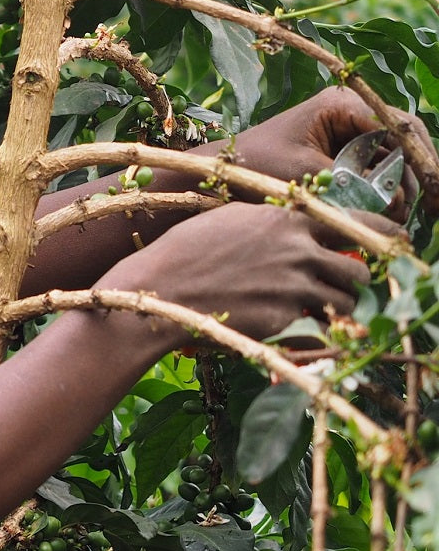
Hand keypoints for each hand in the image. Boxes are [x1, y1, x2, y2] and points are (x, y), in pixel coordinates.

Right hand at [96, 201, 375, 345]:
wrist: (160, 289)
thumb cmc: (185, 249)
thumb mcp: (230, 218)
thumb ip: (272, 222)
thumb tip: (297, 226)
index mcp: (287, 221)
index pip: (356, 223)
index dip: (381, 235)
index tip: (391, 243)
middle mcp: (298, 252)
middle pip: (358, 270)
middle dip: (353, 280)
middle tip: (338, 285)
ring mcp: (293, 288)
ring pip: (346, 303)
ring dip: (337, 307)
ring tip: (317, 309)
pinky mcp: (283, 321)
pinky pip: (317, 330)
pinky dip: (312, 332)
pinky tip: (293, 328)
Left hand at [230, 86, 428, 199]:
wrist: (219, 172)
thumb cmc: (253, 166)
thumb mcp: (304, 175)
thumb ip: (353, 187)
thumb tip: (398, 203)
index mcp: (341, 105)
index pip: (400, 126)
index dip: (423, 159)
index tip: (434, 190)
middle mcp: (350, 113)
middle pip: (403, 142)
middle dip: (417, 176)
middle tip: (427, 212)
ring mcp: (347, 132)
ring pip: (392, 158)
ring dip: (402, 188)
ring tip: (407, 218)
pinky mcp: (341, 153)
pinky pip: (375, 169)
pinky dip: (385, 191)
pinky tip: (390, 214)